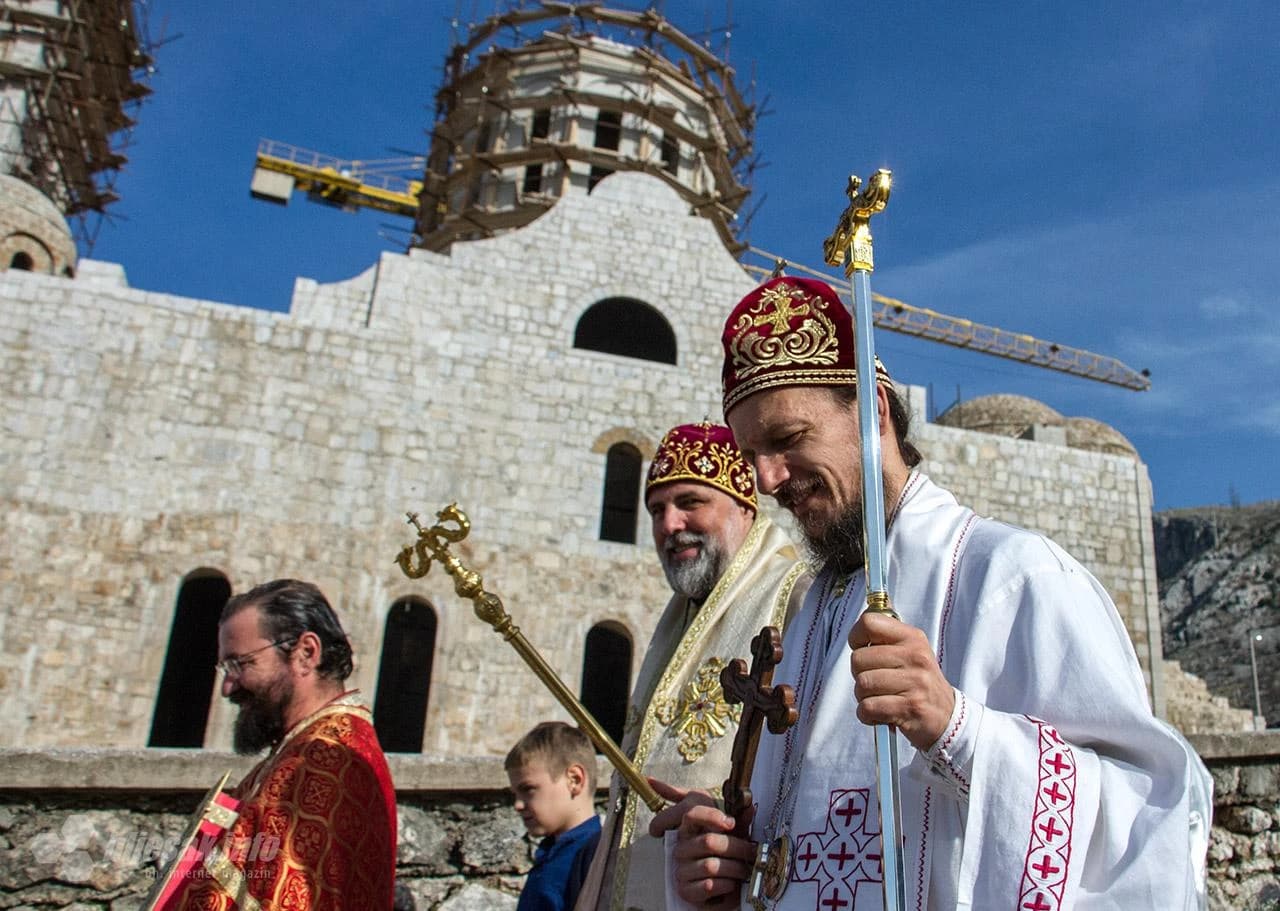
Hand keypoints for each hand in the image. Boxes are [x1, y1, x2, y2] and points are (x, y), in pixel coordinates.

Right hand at [648, 778, 754, 904]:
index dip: (712, 816)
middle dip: (737, 847)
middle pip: (708, 841)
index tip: (731, 823)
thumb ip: (740, 822)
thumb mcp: (733, 836)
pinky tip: (732, 883)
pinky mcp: (685, 891)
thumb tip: (750, 807)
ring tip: (745, 870)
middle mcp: (681, 848)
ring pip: (711, 865)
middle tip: (752, 852)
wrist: (720, 890)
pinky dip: (726, 885)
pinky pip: (709, 886)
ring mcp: (681, 870)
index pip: (692, 815)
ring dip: (735, 869)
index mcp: (690, 830)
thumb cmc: (725, 858)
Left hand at [848, 611, 953, 749]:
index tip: (862, 649)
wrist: (946, 715)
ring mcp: (915, 682)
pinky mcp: (909, 707)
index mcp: (912, 638)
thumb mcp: (910, 652)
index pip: (870, 623)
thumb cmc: (918, 682)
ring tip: (879, 698)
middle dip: (859, 674)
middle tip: (874, 682)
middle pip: (859, 658)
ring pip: (862, 684)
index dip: (856, 637)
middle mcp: (915, 657)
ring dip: (863, 696)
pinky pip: (868, 707)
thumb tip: (859, 629)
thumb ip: (885, 639)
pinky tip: (879, 714)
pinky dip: (867, 715)